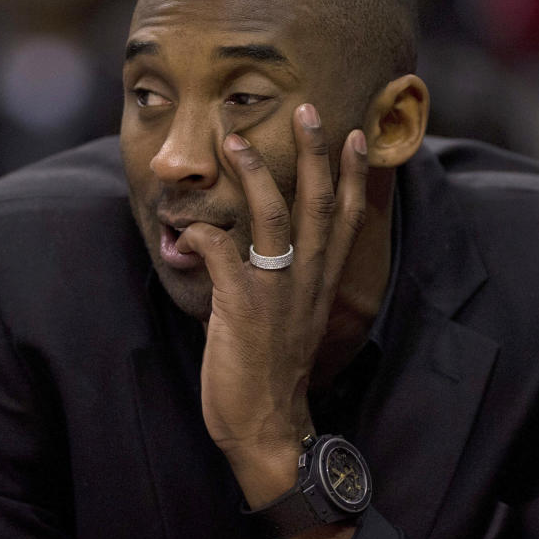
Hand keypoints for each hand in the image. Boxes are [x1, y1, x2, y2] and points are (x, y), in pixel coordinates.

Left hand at [175, 103, 368, 502]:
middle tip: (310, 110)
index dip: (352, 176)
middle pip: (320, 205)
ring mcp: (277, 292)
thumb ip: (264, 280)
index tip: (354, 136)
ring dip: (257, 175)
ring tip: (237, 140)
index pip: (347, 220)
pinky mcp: (243, 306)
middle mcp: (307, 282)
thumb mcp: (284, 321)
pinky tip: (185, 226)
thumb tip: (224, 248)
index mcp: (321, 283)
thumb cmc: (269, 373)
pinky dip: (202, 233)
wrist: (267, 428)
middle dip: (316, 154)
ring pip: (276, 219)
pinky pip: (222, 253)